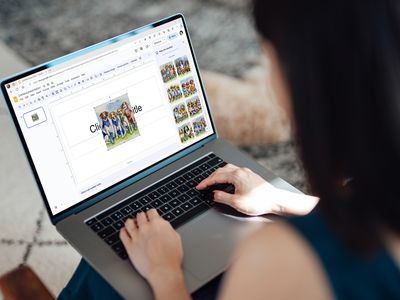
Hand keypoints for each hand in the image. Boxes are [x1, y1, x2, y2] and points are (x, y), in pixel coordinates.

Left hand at [119, 209, 182, 286]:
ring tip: (133, 225)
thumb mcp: (176, 238)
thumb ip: (167, 229)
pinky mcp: (129, 246)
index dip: (152, 214)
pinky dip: (123, 231)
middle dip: (142, 218)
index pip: (151, 212)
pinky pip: (122, 234)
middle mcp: (146, 228)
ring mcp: (136, 237)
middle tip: (143, 221)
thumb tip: (164, 227)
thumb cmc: (171, 257)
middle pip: (140, 215)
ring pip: (129, 222)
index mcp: (158, 224)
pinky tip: (125, 232)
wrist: (163, 271)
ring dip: (131, 222)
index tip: (151, 216)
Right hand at [197, 164, 318, 215]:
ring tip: (212, 181)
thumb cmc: (259, 202)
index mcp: (236, 176)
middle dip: (210, 177)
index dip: (206, 182)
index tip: (199, 187)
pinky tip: (226, 180)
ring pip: (227, 169)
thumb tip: (213, 194)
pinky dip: (226, 174)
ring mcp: (246, 172)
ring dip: (218, 174)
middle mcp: (241, 171)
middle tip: (203, 184)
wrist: (276, 201)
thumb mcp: (236, 203)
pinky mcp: (250, 175)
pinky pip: (234, 171)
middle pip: (220, 170)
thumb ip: (222, 197)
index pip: (216, 177)